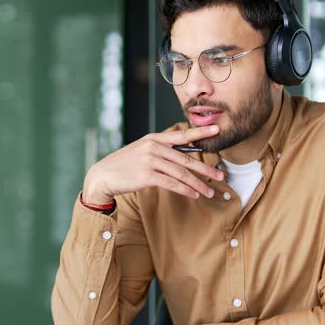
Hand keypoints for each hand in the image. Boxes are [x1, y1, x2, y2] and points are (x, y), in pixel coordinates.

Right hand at [82, 126, 223, 203]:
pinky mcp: (146, 175)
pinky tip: (194, 195)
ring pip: (181, 172)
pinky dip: (185, 190)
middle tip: (220, 176)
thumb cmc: (125, 165)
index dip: (200, 132)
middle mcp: (153, 147)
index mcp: (154, 138)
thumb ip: (160, 151)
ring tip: (210, 192)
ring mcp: (150, 160)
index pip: (182, 135)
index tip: (216, 129)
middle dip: (205, 169)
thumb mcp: (142, 151)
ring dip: (198, 184)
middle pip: (186, 158)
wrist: (103, 175)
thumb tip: (181, 156)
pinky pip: (171, 183)